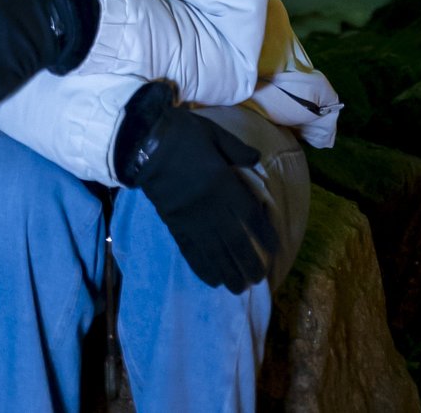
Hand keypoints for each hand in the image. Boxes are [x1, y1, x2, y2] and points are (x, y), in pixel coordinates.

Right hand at [114, 83, 278, 292]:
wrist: (146, 143)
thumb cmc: (182, 134)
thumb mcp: (214, 133)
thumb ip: (236, 149)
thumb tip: (257, 159)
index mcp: (224, 184)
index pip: (250, 215)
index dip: (264, 234)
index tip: (275, 249)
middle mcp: (211, 207)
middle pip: (235, 241)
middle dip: (248, 262)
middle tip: (258, 279)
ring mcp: (192, 219)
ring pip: (214, 252)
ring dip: (228, 271)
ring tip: (239, 288)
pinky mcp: (174, 224)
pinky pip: (190, 251)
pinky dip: (201, 267)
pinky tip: (211, 280)